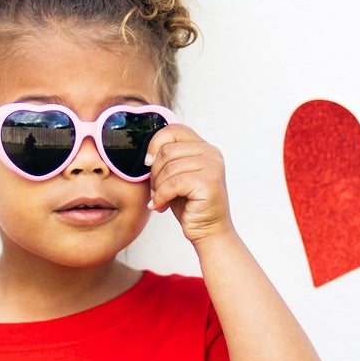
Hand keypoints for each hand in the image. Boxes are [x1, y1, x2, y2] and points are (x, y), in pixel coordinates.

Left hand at [145, 123, 234, 243]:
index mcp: (203, 147)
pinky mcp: (208, 182)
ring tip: (160, 199)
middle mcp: (211, 153)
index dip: (155, 143)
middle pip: (167, 150)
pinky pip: (173, 184)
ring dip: (157, 187)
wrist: (208, 231)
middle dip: (155, 173)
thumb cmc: (190, 205)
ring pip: (168, 168)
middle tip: (156, 190)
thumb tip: (147, 155)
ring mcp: (212, 166)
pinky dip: (161, 197)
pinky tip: (161, 205)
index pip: (174, 130)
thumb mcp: (176, 176)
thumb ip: (167, 159)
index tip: (148, 163)